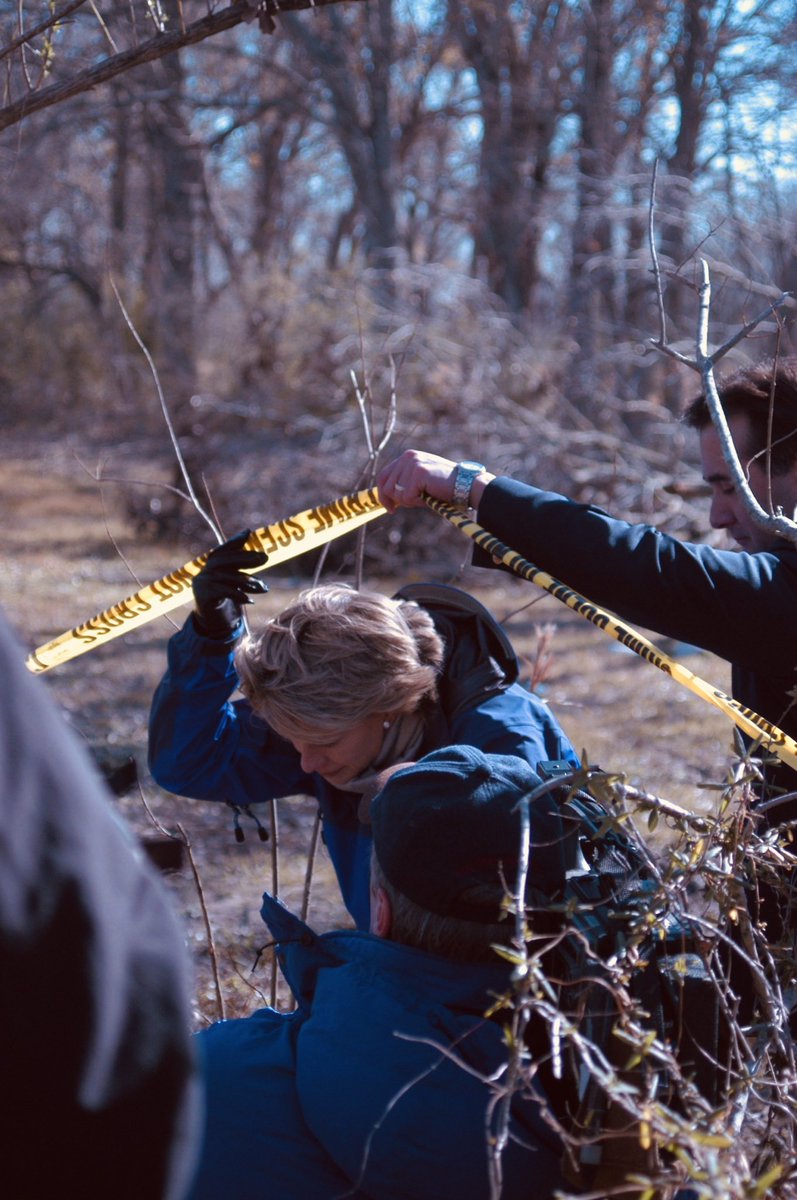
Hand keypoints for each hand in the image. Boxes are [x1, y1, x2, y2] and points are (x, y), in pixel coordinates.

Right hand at [192, 530, 268, 637]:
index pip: (223, 550)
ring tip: (263, 586)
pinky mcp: (204, 596)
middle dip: (245, 558)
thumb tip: (264, 556)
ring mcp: (202, 582)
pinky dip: (239, 595)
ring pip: (227, 577)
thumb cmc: (224, 596)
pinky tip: (250, 600)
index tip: (248, 532)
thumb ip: (243, 569)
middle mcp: (205, 571)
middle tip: (265, 558)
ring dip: (247, 581)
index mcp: (211, 564)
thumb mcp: (233, 581)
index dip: (234, 540)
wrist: (208, 618)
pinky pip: (224, 592)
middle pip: (224, 560)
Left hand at [376, 450, 493, 512]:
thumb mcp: (421, 484)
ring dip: (410, 501)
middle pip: (386, 486)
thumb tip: (387, 499)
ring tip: (426, 496)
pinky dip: (417, 502)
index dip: (383, 495)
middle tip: (414, 503)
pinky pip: (406, 497)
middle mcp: (407, 457)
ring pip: (395, 493)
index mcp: (407, 457)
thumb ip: (404, 485)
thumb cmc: (445, 488)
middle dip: (396, 501)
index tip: (390, 509)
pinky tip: (430, 496)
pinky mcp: (418, 472)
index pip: (383, 476)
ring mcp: (412, 463)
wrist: (466, 486)